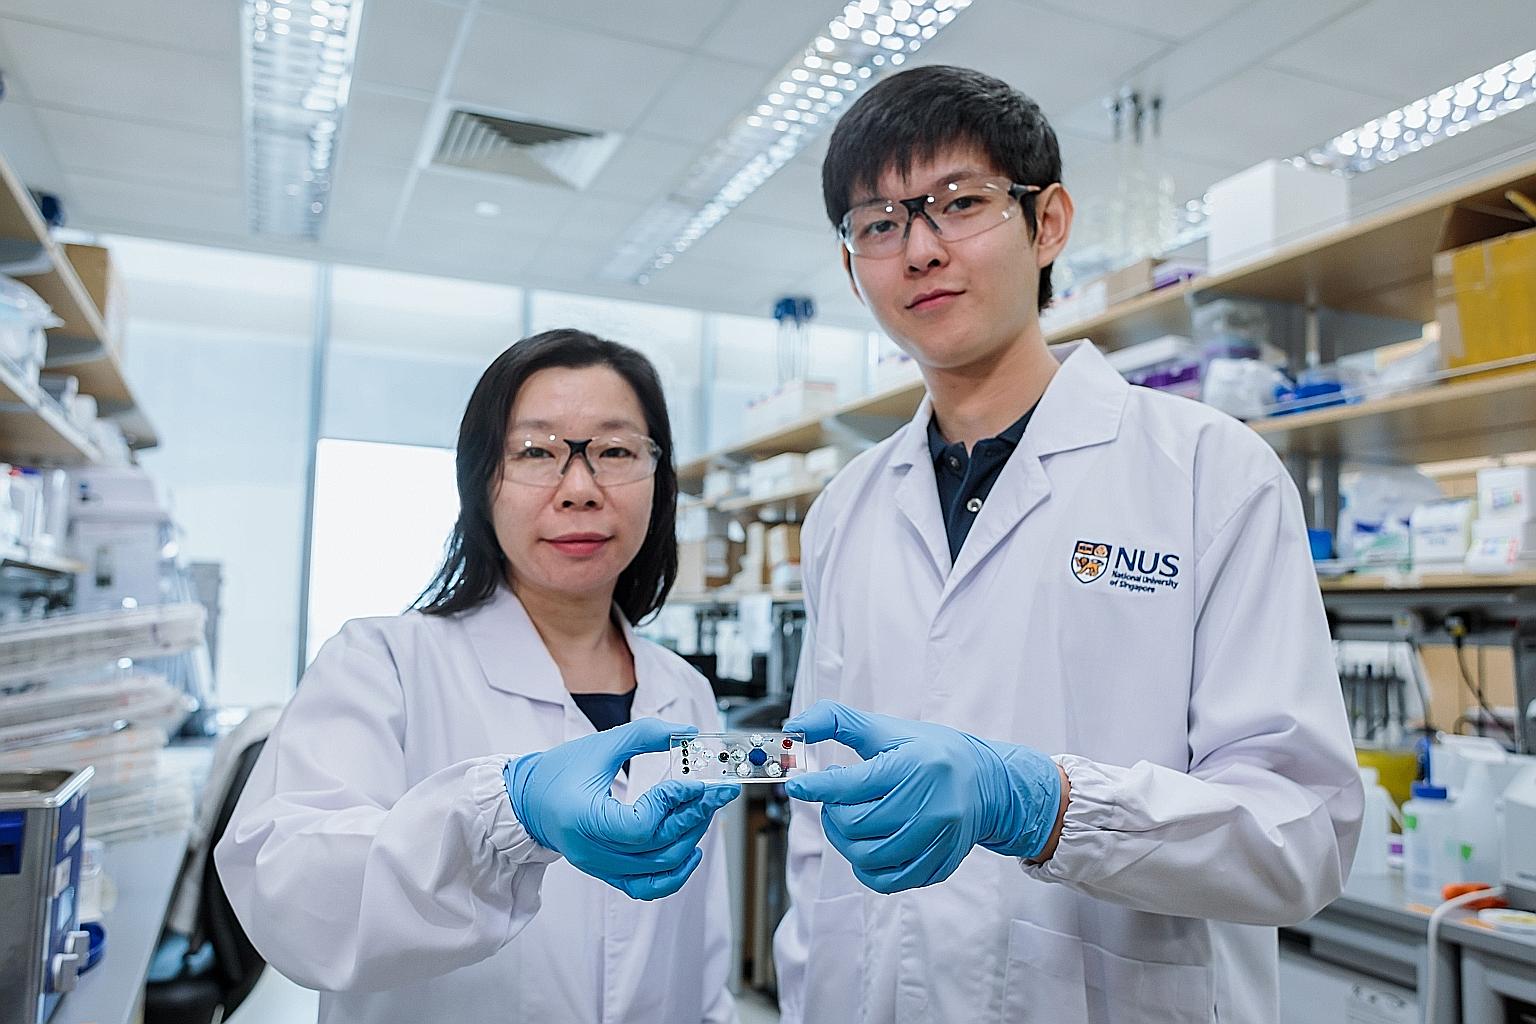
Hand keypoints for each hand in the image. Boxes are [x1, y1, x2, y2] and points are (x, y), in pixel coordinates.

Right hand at [504, 718, 739, 899]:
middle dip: (694, 817)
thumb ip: (644, 735)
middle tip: (717, 793)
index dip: (673, 804)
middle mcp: (592, 850)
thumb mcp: (601, 745)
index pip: (640, 825)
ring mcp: (600, 866)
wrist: (528, 801)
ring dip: (690, 840)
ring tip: (704, 812)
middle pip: (657, 848)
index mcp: (584, 818)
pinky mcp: (607, 873)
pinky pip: (647, 887)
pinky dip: (675, 874)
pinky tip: (692, 850)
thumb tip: (688, 732)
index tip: (694, 782)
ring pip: (658, 869)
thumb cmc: (558, 771)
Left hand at [782, 700, 1061, 892]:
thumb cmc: (931, 752)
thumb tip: (794, 727)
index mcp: (916, 765)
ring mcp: (937, 839)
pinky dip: (865, 868)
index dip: (816, 787)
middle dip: (832, 813)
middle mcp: (931, 804)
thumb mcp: (887, 729)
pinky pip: (887, 881)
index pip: (853, 784)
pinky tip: (865, 845)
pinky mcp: (938, 864)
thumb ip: (838, 721)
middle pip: (857, 824)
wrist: (986, 783)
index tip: (796, 785)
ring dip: (844, 840)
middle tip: (833, 799)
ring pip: (867, 857)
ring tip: (848, 819)